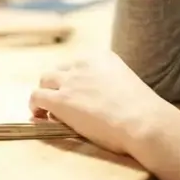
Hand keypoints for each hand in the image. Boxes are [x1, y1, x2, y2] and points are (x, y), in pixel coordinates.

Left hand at [28, 52, 173, 154]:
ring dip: (44, 93)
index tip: (78, 95)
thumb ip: (110, 87)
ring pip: (45, 80)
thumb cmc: (145, 113)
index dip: (74, 81)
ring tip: (45, 110)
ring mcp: (72, 81)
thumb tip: (98, 103)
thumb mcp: (127, 87)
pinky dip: (35, 106)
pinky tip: (39, 117)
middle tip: (61, 103)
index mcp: (103, 57)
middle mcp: (84, 64)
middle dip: (57, 85)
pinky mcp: (61, 100)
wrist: (144, 122)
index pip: (78, 64)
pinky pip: (37, 97)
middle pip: (59, 70)